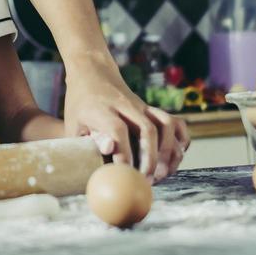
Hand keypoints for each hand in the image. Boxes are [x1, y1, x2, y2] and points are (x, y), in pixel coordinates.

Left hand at [64, 57, 189, 181]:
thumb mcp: (74, 123)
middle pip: (147, 129)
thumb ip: (88, 140)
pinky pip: (175, 122)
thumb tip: (109, 151)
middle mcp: (125, 106)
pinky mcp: (152, 108)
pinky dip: (180, 141)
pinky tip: (175, 158)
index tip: (124, 173)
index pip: (117, 129)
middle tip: (147, 181)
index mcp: (101, 109)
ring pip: (166, 124)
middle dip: (151, 159)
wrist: (93, 73)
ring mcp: (142, 106)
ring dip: (168, 151)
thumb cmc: (81, 106)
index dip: (123, 153)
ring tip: (162, 173)